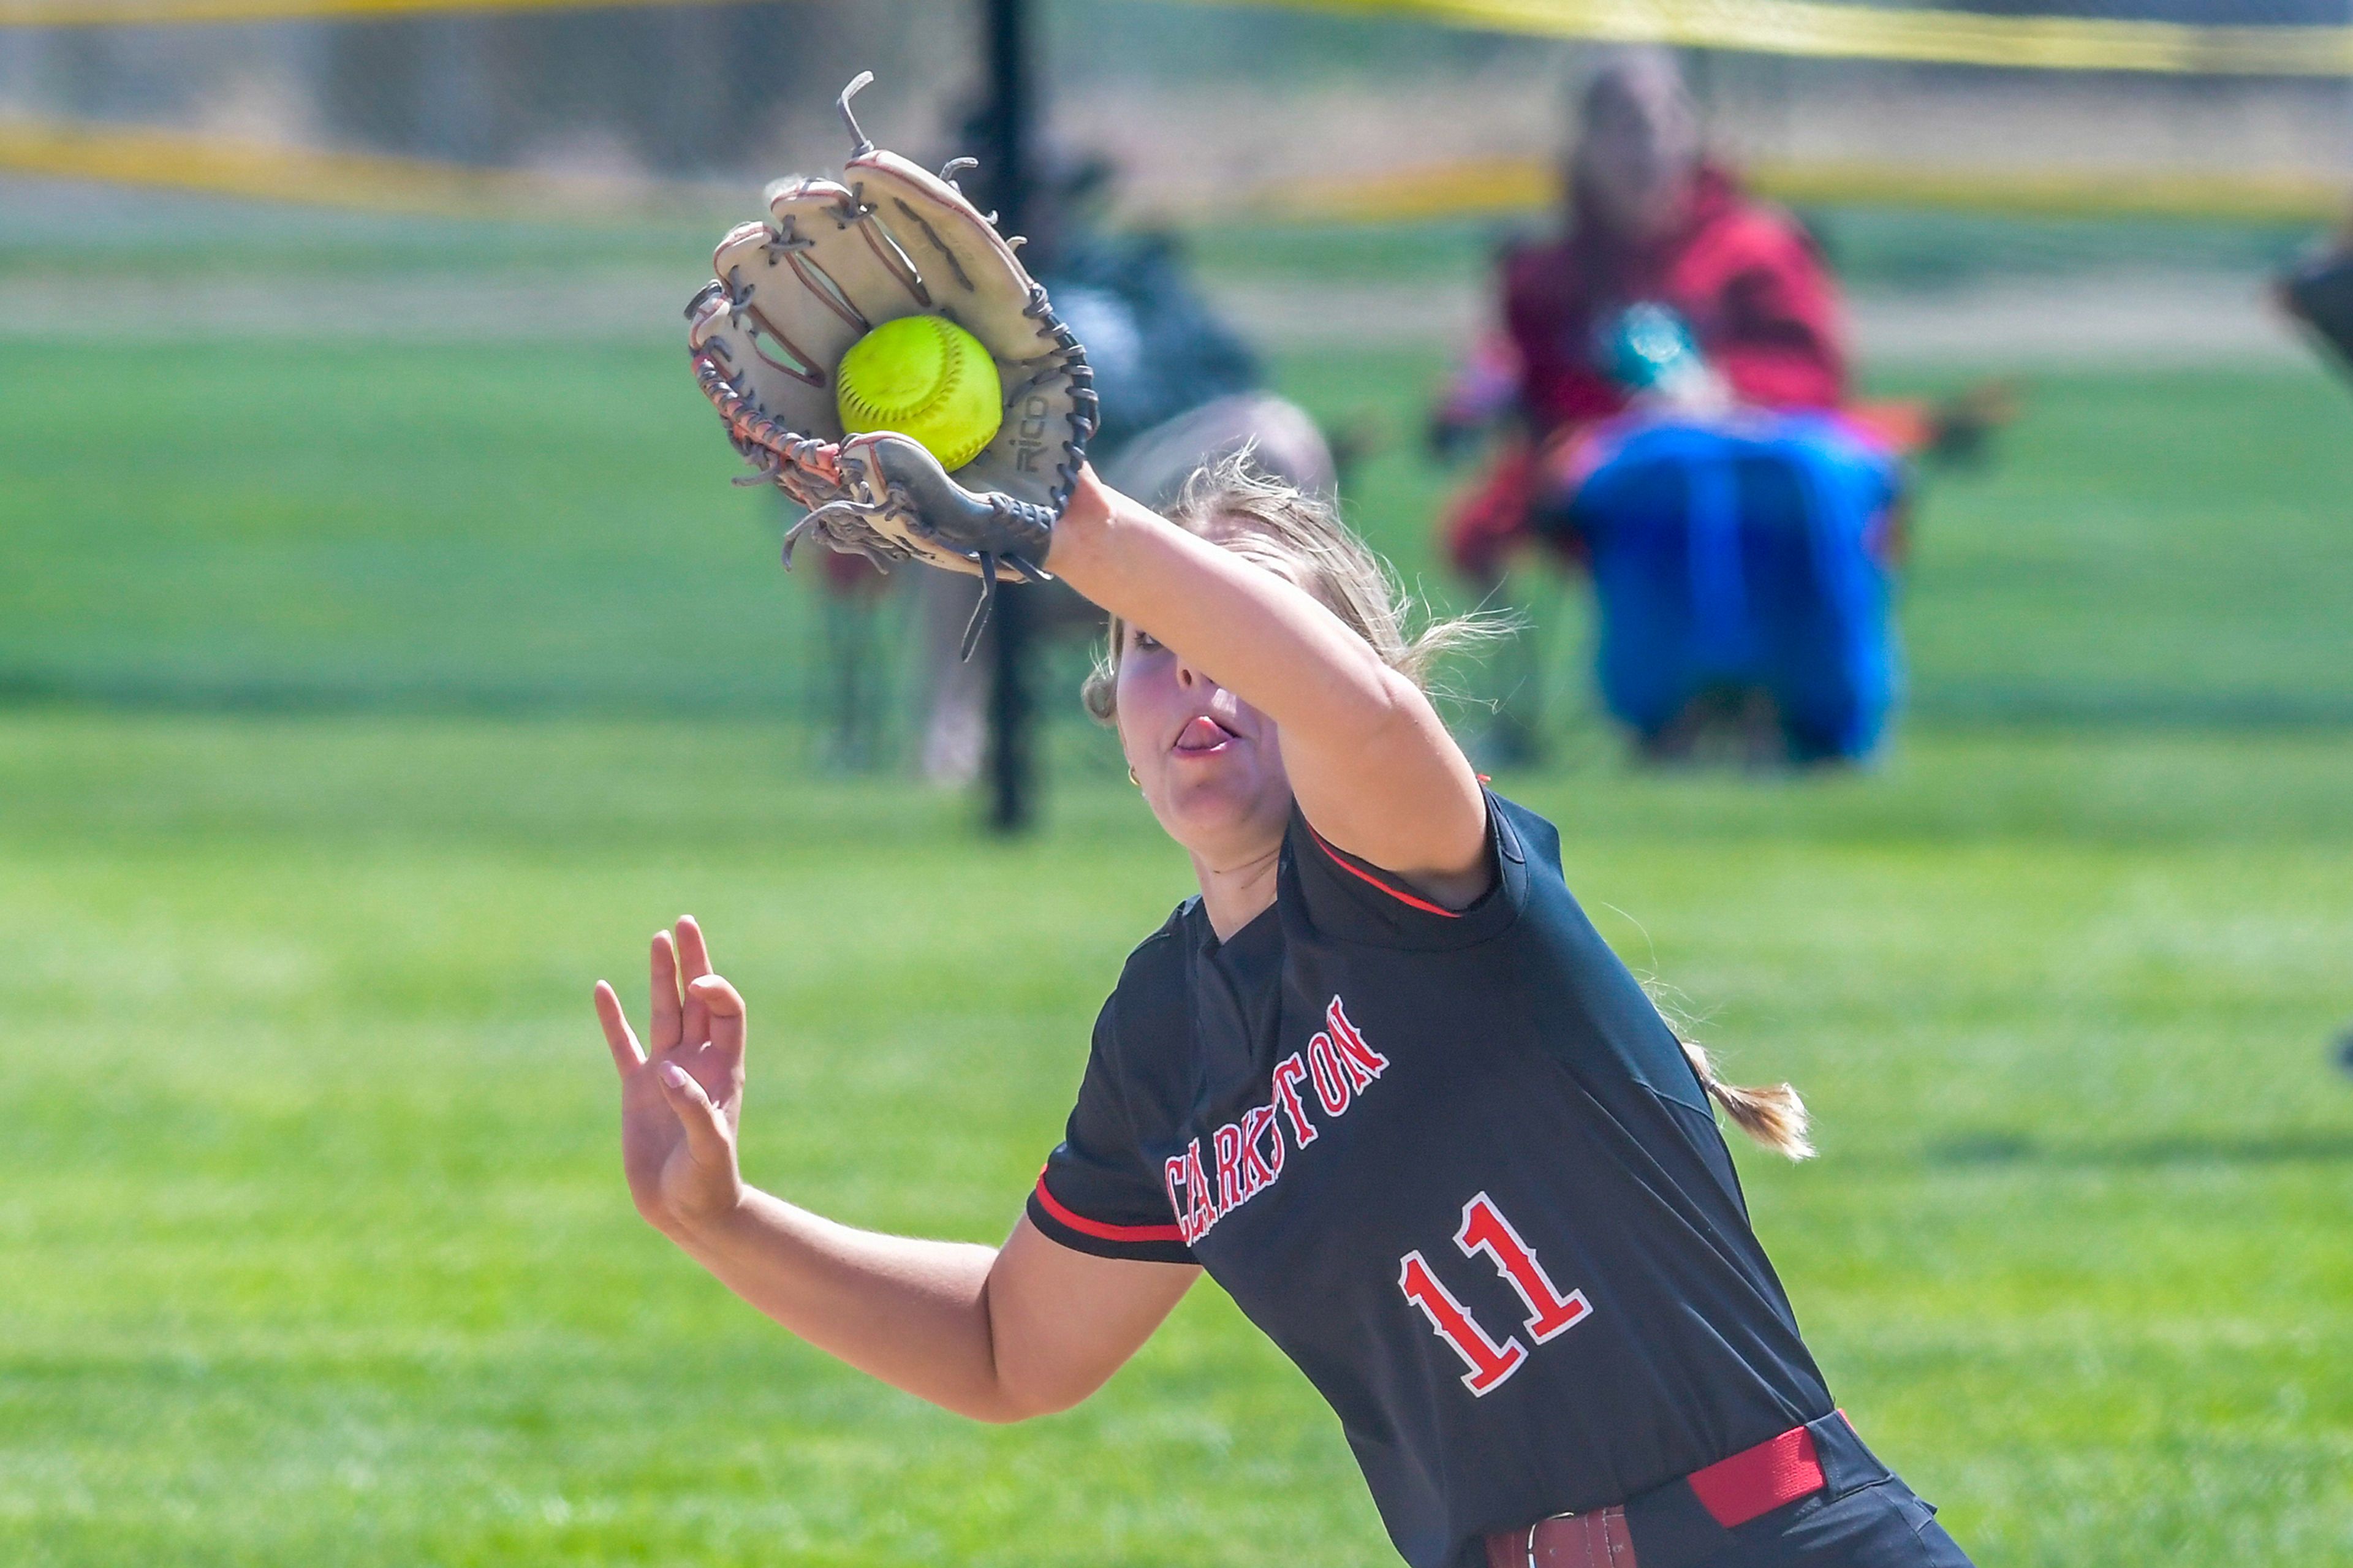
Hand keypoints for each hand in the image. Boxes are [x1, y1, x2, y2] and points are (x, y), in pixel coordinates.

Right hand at [594, 916, 747, 1237]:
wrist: (685, 1211)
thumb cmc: (707, 1184)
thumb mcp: (709, 1150)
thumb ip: (694, 1111)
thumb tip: (668, 1072)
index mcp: (723, 1069)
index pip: (726, 1012)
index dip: (717, 991)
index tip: (700, 986)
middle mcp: (696, 1063)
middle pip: (697, 1000)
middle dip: (693, 963)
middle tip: (684, 924)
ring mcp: (665, 1073)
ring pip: (663, 1013)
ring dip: (661, 978)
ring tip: (658, 938)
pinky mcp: (637, 1090)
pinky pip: (623, 1045)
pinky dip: (613, 1019)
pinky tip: (602, 989)